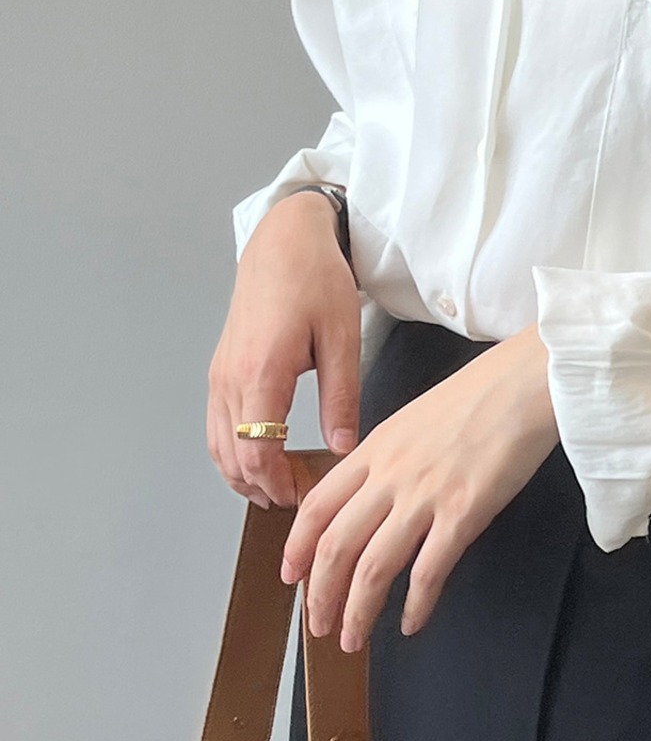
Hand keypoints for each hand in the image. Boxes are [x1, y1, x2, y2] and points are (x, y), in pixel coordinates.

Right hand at [208, 191, 360, 508]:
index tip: (306, 497)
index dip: (279, 484)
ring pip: (218, 446)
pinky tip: (261, 460)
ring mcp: (220, 375)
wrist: (283, 241)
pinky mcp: (220, 370)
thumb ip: (341, 398)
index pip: (257, 451)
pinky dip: (234, 452)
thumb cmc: (315, 280)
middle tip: (300, 500)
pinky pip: (217, 426)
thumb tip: (342, 448)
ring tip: (281, 489)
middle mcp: (230, 378)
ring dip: (244, 475)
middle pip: (233, 457)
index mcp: (261, 372)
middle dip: (264, 487)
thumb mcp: (342, 338)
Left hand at [279, 322, 558, 648]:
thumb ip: (386, 459)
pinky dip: (415, 604)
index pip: (317, 507)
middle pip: (336, 545)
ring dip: (358, 610)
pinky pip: (429, 570)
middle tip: (319, 625)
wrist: (525, 384)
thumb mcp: (413, 421)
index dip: (297, 549)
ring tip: (355, 637)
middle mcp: (390, 475)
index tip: (291, 578)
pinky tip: (411, 622)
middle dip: (320, 594)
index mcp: (374, 450)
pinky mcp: (464, 512)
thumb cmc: (480, 398)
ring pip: (374, 566)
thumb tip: (371, 497)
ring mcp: (425, 495)